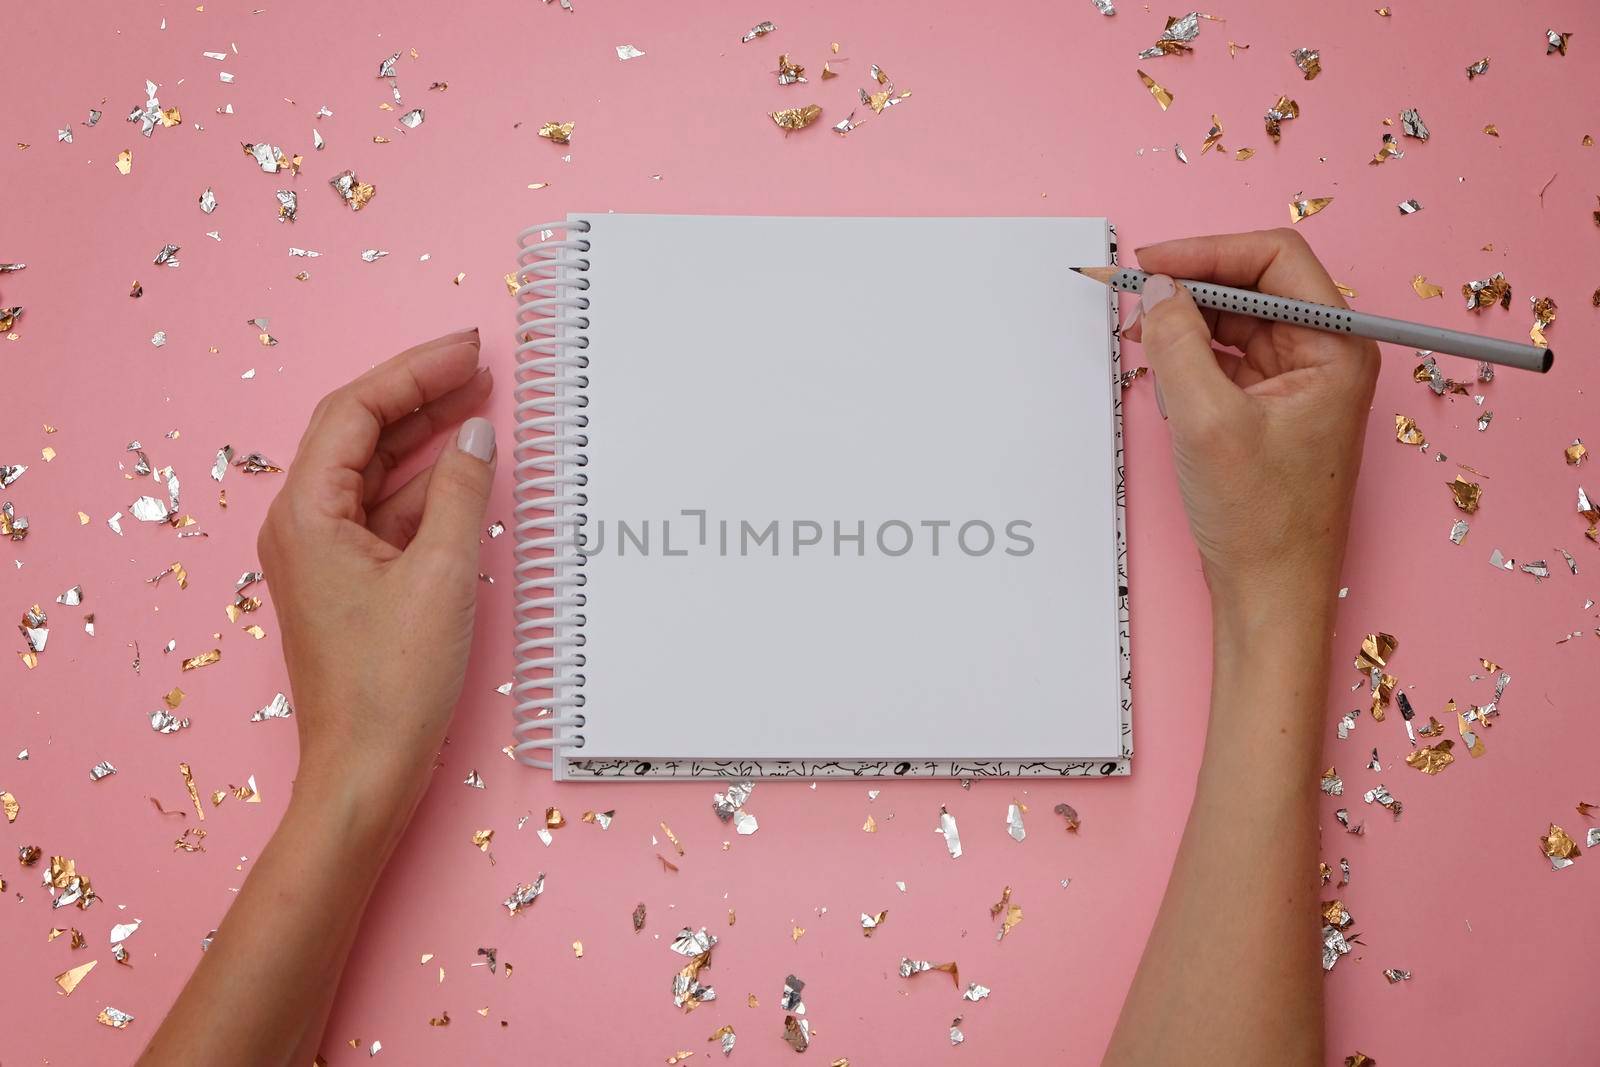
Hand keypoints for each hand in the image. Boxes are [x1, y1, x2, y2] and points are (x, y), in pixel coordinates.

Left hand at [257, 329, 495, 806]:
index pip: (355, 412)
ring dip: (427, 439)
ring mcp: (324, 556)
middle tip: (480, 367)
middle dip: (420, 396)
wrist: (365, 773)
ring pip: (376, 473)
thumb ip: (461, 493)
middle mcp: (303, 527)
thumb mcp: (442, 576)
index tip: (468, 349)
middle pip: (360, 434)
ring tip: (483, 407)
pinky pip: (387, 515)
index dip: (413, 371)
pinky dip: (428, 489)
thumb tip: (477, 435)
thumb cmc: (393, 685)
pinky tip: (469, 476)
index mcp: (306, 515)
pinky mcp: (350, 584)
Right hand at [1125, 229, 1378, 617]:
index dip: (1208, 251)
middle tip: (1129, 293)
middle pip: (1251, 285)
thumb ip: (1177, 343)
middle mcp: (1324, 356)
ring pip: (1233, 320)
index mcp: (1337, 348)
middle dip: (1189, 284)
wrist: (1270, 593)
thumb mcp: (1207, 421)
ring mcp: (1296, 382)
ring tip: (1136, 333)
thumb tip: (1154, 290)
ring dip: (1183, 320)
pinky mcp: (1268, 407)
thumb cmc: (1263, 522)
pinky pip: (1224, 357)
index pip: (1275, 260)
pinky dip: (1187, 354)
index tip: (1151, 264)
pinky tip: (1157, 367)